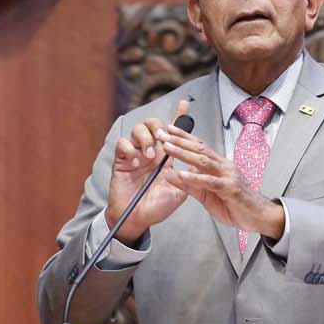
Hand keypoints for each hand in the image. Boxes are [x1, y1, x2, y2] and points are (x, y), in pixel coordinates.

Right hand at [105, 99, 191, 243]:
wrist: (138, 219)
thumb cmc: (157, 207)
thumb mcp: (179, 191)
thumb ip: (189, 175)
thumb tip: (202, 159)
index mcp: (165, 157)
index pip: (172, 133)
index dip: (179, 117)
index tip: (186, 104)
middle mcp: (150, 151)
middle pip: (152, 123)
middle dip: (158, 127)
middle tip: (161, 140)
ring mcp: (135, 154)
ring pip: (137, 129)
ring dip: (145, 139)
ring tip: (150, 156)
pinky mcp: (121, 160)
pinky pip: (123, 143)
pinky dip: (130, 150)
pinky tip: (136, 163)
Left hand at [155, 122, 285, 239]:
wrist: (260, 216)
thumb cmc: (238, 205)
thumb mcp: (208, 195)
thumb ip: (191, 185)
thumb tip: (172, 176)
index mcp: (219, 166)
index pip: (199, 146)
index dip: (183, 137)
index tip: (168, 130)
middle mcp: (224, 166)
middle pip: (199, 149)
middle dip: (178, 140)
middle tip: (162, 134)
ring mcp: (228, 176)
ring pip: (203, 160)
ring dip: (183, 153)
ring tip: (168, 148)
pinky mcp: (230, 189)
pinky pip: (210, 182)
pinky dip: (195, 178)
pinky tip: (182, 174)